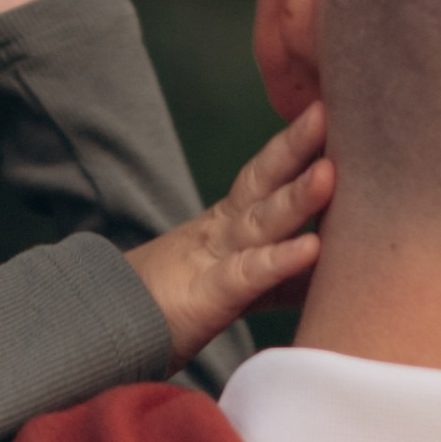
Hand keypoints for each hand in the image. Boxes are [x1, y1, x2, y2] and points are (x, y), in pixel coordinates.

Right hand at [126, 105, 332, 365]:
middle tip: (329, 110)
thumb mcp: (237, 285)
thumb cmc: (176, 310)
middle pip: (263, 180)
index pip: (265, 175)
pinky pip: (248, 275)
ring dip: (297, 196)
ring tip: (330, 172)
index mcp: (228, 224)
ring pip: (260, 220)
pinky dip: (280, 260)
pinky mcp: (207, 298)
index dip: (296, 143)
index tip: (328, 109)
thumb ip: (283, 277)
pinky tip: (312, 247)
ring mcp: (213, 260)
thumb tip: (333, 272)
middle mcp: (222, 232)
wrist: (107, 332)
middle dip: (297, 145)